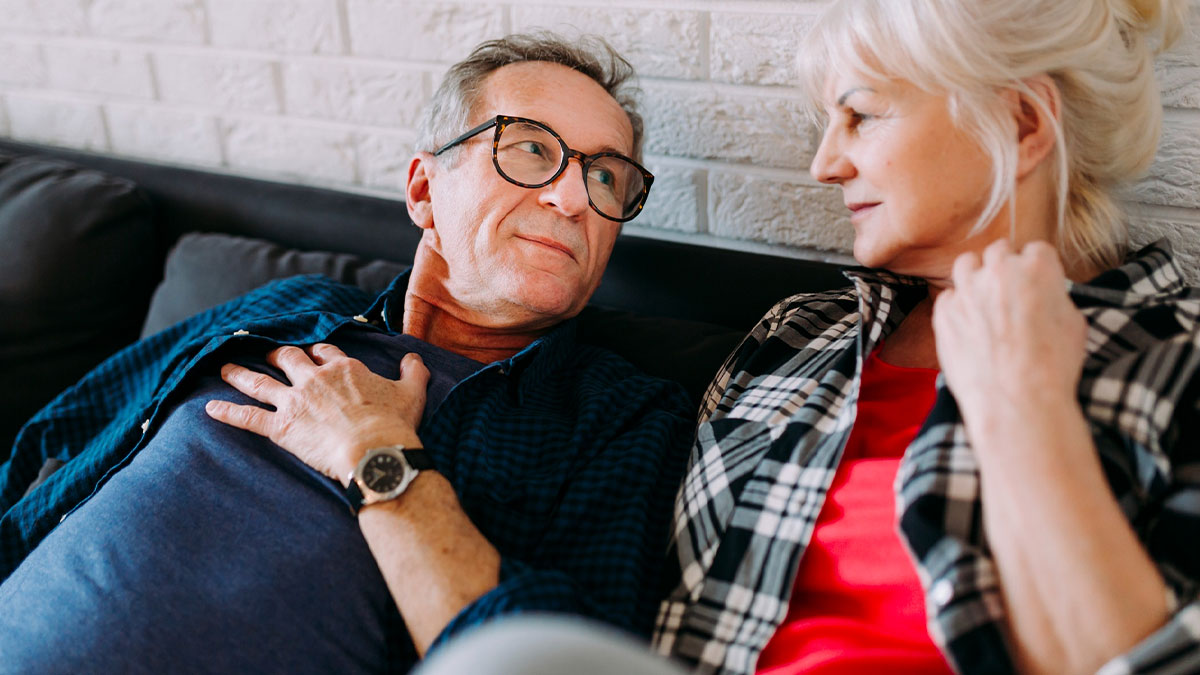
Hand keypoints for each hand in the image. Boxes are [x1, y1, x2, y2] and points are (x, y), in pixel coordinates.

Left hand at [205, 343, 428, 483]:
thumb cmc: (395, 423)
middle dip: (275, 355)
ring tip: (225, 368)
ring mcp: (294, 402)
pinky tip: (209, 409)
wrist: (375, 450)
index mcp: (344, 369)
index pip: (324, 352)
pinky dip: (227, 412)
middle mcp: (314, 380)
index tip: (313, 354)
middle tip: (267, 355)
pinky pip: (247, 417)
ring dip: (240, 374)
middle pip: (288, 359)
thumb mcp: (413, 392)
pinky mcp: (281, 428)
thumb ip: (414, 371)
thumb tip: (414, 357)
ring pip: (260, 382)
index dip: (317, 353)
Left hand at [931, 239, 1087, 421]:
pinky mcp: (944, 312)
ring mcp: (967, 290)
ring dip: (976, 276)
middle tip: (1010, 291)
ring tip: (983, 298)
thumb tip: (1046, 295)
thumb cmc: (1052, 367)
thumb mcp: (1074, 324)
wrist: (1017, 400)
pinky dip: (957, 306)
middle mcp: (999, 271)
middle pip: (999, 251)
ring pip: (966, 264)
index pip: (1035, 250)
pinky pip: (948, 297)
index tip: (1036, 281)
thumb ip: (1056, 297)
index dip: (1037, 267)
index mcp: (1037, 268)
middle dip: (1006, 267)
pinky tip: (968, 324)